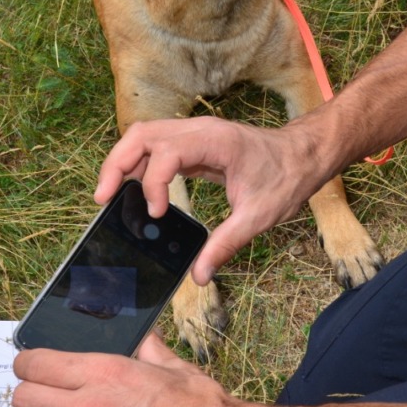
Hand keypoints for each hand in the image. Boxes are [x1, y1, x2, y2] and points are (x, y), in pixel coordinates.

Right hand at [95, 116, 326, 283]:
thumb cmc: (286, 177)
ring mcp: (194, 134)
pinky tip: (137, 193)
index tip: (155, 214)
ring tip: (111, 197)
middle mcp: (199, 131)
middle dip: (116, 164)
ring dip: (123, 163)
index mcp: (215, 141)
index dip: (154, 183)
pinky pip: (156, 148)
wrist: (304, 156)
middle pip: (141, 136)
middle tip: (102, 199)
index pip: (166, 153)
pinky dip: (140, 166)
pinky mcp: (193, 144)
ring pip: (143, 137)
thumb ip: (226, 244)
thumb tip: (201, 275)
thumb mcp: (259, 216)